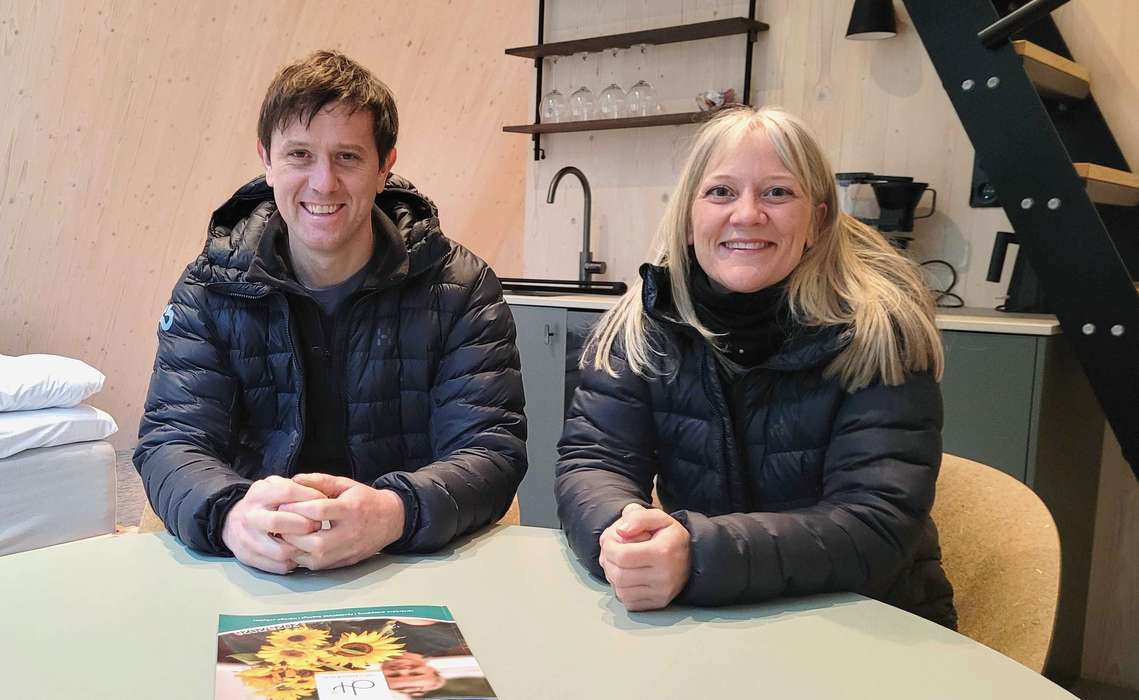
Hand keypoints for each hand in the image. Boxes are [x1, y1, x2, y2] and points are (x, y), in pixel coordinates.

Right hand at [221, 475, 325, 573]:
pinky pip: (278, 566)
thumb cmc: (264, 503)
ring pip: (281, 551)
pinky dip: (294, 561)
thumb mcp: (275, 486)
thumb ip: (295, 486)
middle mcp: (250, 517)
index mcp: (259, 494)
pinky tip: (298, 552)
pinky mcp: (249, 558)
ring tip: (309, 541)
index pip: (286, 492)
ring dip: (301, 548)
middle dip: (304, 525)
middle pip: (278, 522)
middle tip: (317, 525)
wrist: (233, 521)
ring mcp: (247, 539)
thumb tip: (320, 496)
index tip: (324, 501)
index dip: (309, 497)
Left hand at [276, 473, 406, 569]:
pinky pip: (318, 566)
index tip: (282, 505)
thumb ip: (319, 481)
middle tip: (278, 525)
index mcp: (351, 509)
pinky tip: (296, 547)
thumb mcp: (345, 484)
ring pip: (315, 558)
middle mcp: (350, 533)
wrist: (391, 519)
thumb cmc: (365, 500)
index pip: (319, 511)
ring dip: (295, 548)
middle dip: (292, 533)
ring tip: (285, 537)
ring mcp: (349, 550)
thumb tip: (293, 480)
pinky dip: (303, 558)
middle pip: (315, 541)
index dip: (297, 508)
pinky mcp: (346, 562)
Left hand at [598, 503, 690, 611]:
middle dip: (607, 561)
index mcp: (662, 552)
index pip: (622, 555)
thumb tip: (621, 531)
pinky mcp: (658, 603)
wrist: (692, 558)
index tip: (609, 540)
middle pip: (618, 575)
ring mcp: (662, 592)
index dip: (608, 546)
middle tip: (610, 551)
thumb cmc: (671, 537)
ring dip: (612, 576)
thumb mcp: (658, 517)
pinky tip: (626, 577)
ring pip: (620, 591)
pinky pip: (629, 602)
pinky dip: (622, 590)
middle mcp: (664, 576)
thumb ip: (638, 517)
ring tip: (617, 563)